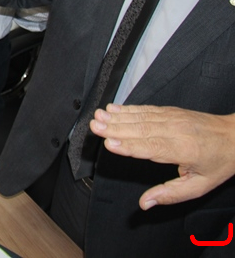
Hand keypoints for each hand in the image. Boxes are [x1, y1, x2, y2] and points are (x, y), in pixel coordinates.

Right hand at [90, 104, 234, 209]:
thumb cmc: (218, 162)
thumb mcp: (199, 186)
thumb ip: (170, 194)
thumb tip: (145, 203)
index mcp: (184, 150)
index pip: (152, 147)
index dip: (129, 146)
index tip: (109, 144)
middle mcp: (176, 131)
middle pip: (141, 129)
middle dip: (115, 127)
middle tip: (94, 126)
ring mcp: (172, 118)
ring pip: (141, 117)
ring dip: (117, 116)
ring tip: (98, 116)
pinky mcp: (169, 111)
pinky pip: (146, 109)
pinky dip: (128, 109)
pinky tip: (113, 108)